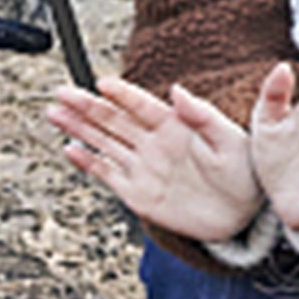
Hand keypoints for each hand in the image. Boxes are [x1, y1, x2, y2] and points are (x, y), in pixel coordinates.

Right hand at [47, 76, 261, 240]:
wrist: (242, 214)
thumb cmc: (244, 172)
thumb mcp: (229, 139)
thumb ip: (202, 115)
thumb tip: (177, 91)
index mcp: (175, 124)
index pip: (141, 104)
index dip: (121, 94)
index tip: (101, 83)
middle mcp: (154, 143)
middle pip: (113, 120)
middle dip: (85, 106)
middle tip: (61, 93)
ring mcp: (143, 167)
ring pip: (104, 143)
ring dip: (79, 129)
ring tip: (55, 113)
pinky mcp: (138, 193)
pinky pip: (108, 175)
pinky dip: (88, 163)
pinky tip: (71, 149)